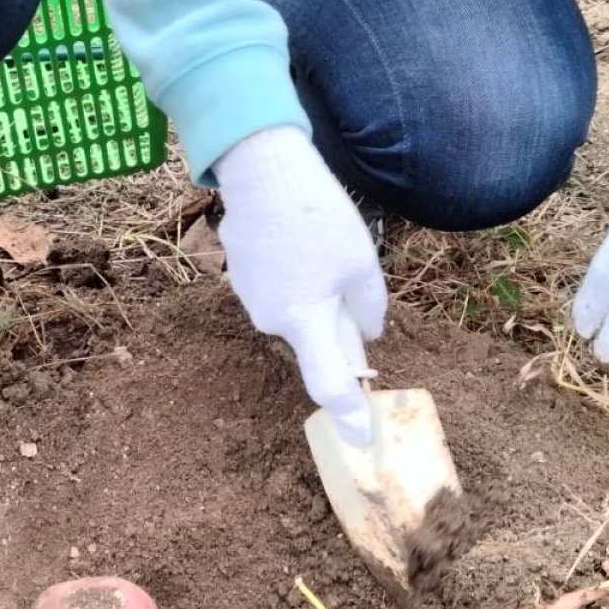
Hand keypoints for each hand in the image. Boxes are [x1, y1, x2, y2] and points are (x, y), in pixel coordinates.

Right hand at [215, 125, 386, 442]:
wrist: (260, 169)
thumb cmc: (316, 216)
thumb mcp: (362, 263)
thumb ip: (368, 308)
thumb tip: (367, 334)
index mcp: (304, 322)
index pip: (329, 384)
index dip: (349, 414)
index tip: (361, 440)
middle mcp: (271, 319)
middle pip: (312, 336)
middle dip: (335, 323)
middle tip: (350, 279)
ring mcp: (249, 296)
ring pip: (294, 308)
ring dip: (312, 292)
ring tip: (320, 243)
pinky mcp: (239, 272)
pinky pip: (276, 285)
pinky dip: (291, 271)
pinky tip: (296, 235)